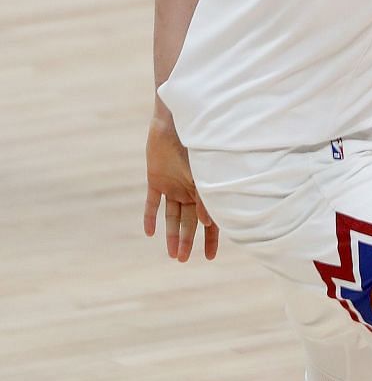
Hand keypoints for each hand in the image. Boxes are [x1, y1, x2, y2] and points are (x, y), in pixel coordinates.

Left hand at [144, 114, 217, 261]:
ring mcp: (173, 184)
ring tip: (172, 254)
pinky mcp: (156, 179)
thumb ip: (205, 196)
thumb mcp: (203, 172)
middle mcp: (191, 189)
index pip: (212, 219)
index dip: (212, 238)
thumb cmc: (199, 141)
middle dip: (189, 241)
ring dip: (172, 235)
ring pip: (172, 216)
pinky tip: (149, 233)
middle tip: (184, 260)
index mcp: (206, 188)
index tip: (211, 257)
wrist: (178, 119)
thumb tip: (208, 224)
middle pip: (190, 222)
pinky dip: (150, 217)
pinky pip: (152, 202)